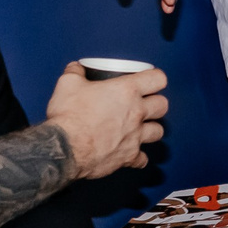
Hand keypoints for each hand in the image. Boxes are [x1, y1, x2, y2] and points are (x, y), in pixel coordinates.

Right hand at [47, 63, 166, 177]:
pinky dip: (138, 157)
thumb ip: (75, 73)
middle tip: (145, 104)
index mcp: (126, 91)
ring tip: (141, 128)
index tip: (149, 81)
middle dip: (156, 103)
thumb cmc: (69, 117)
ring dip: (151, 129)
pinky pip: (142, 159)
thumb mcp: (67, 85)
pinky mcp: (128, 157)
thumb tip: (76, 68)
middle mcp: (136, 113)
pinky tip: (130, 153)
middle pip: (162, 105)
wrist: (64, 148)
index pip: (157, 79)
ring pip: (158, 131)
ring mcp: (135, 136)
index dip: (155, 78)